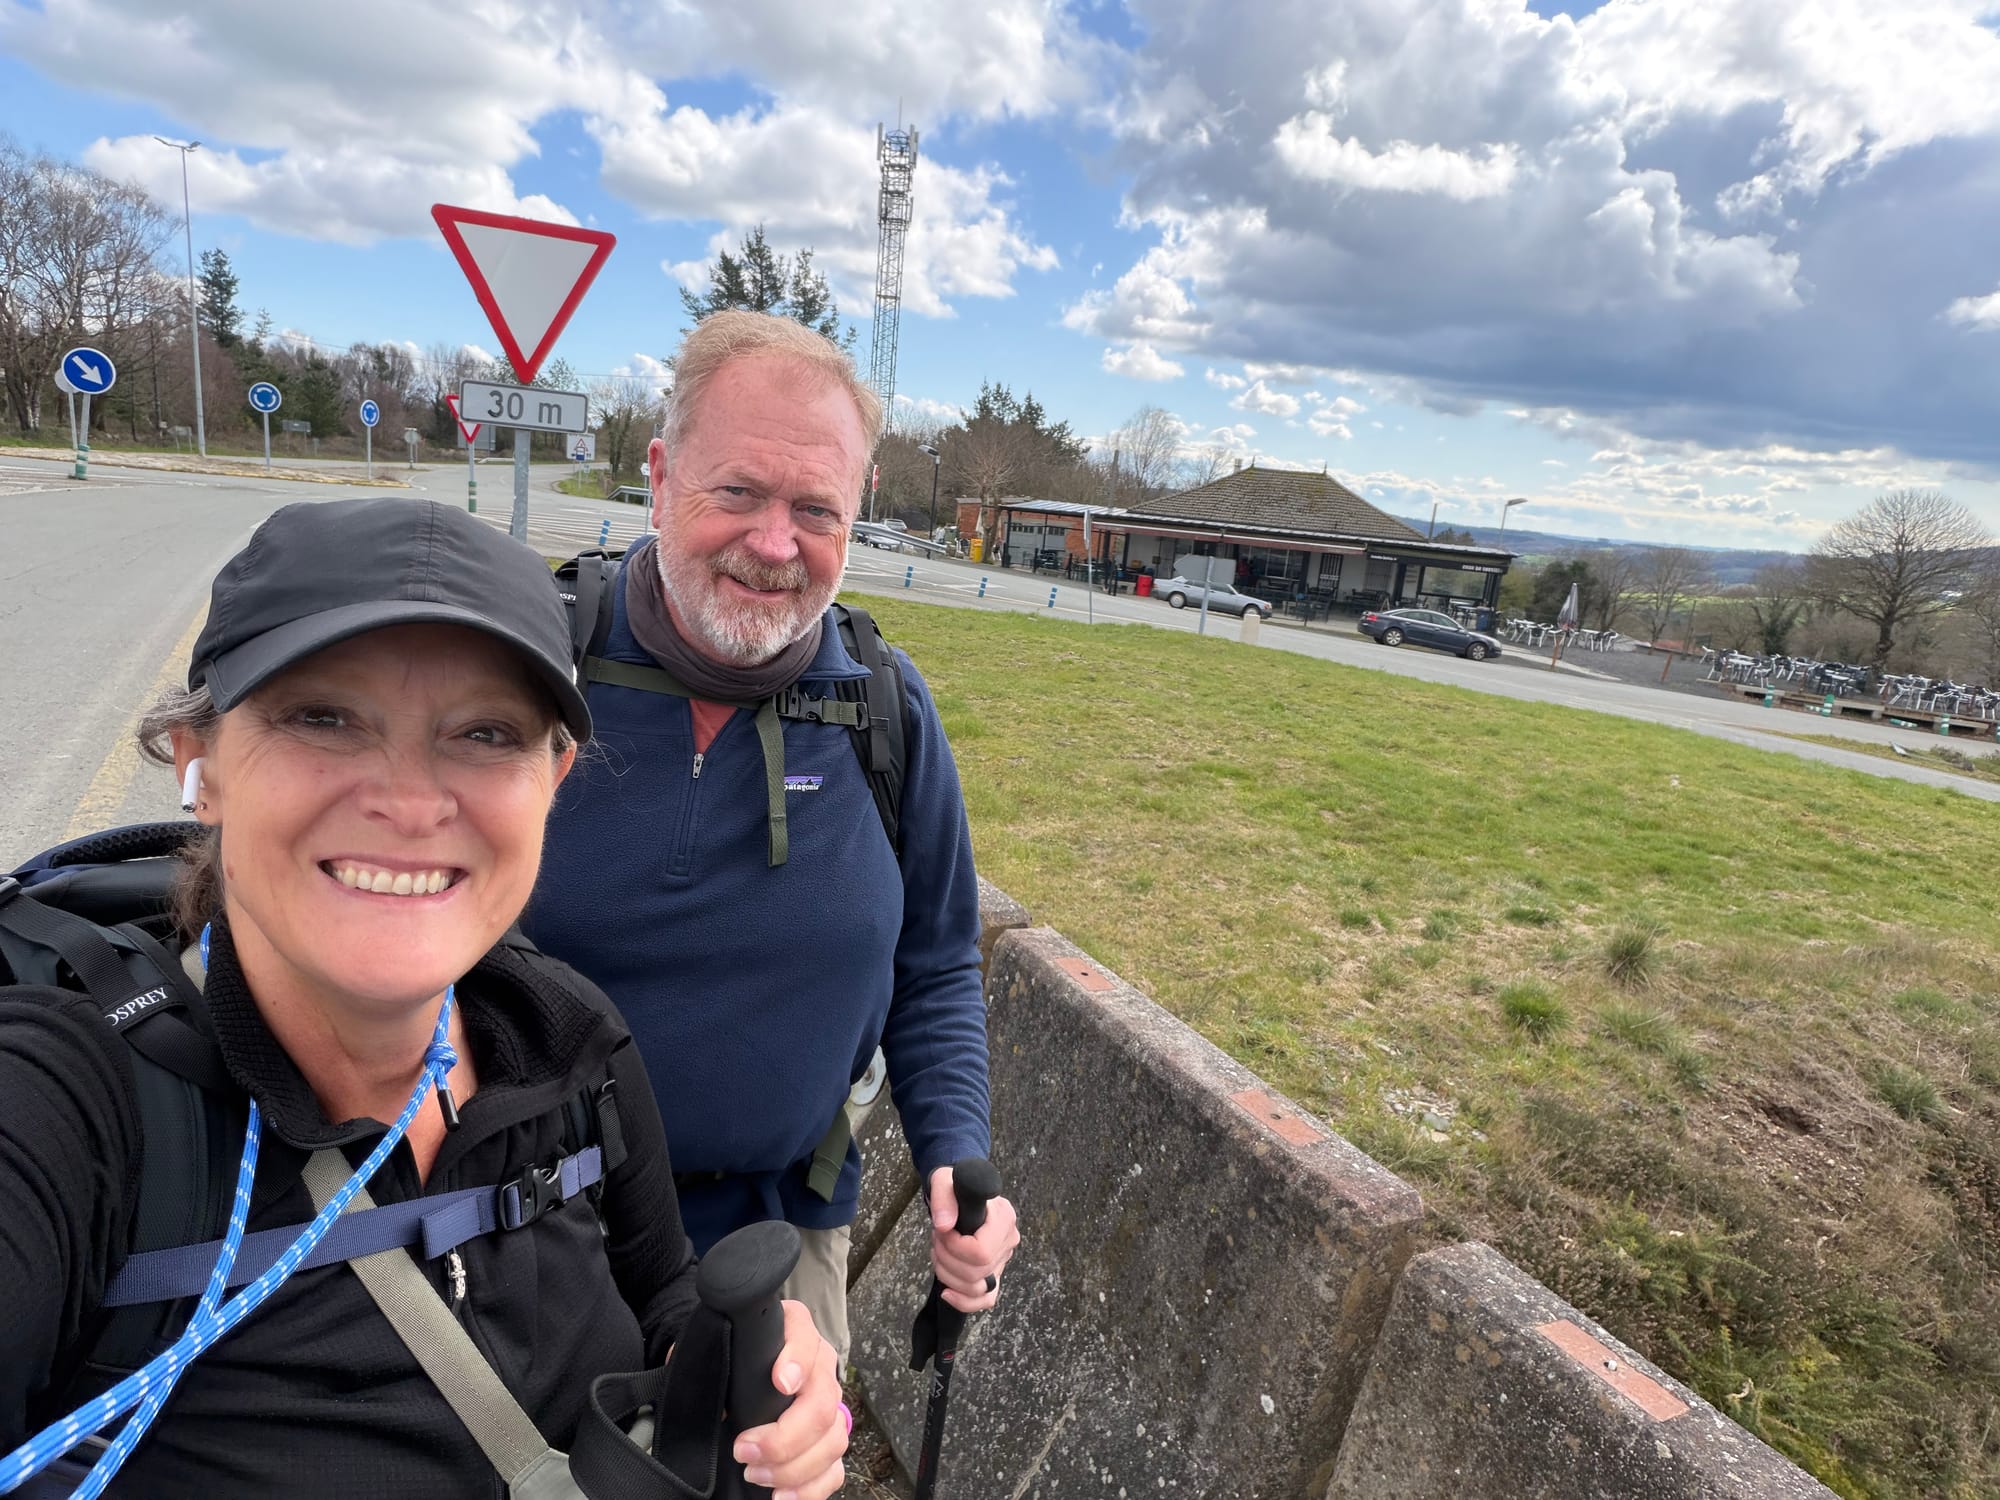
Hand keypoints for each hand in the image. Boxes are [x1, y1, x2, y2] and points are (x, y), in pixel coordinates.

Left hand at [734, 1299, 846, 1499]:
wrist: (740, 1374)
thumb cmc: (728, 1356)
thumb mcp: (718, 1346)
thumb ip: (715, 1358)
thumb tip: (716, 1400)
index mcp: (794, 1330)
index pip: (805, 1338)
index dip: (797, 1360)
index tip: (780, 1381)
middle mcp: (820, 1366)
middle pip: (822, 1404)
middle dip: (784, 1437)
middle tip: (744, 1449)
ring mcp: (829, 1405)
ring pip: (832, 1441)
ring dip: (793, 1467)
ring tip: (755, 1474)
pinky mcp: (827, 1441)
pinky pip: (834, 1470)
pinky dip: (810, 1489)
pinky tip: (781, 1496)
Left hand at [928, 1165, 1020, 1313]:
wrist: (958, 1192)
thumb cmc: (953, 1185)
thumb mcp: (943, 1181)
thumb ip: (943, 1198)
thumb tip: (944, 1226)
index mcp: (1003, 1217)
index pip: (981, 1251)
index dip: (955, 1248)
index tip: (942, 1231)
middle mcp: (1008, 1241)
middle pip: (977, 1273)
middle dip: (946, 1260)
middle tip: (937, 1239)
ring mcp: (1002, 1260)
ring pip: (977, 1288)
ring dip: (948, 1275)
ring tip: (939, 1251)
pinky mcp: (994, 1273)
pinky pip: (985, 1299)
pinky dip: (964, 1301)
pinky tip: (946, 1292)